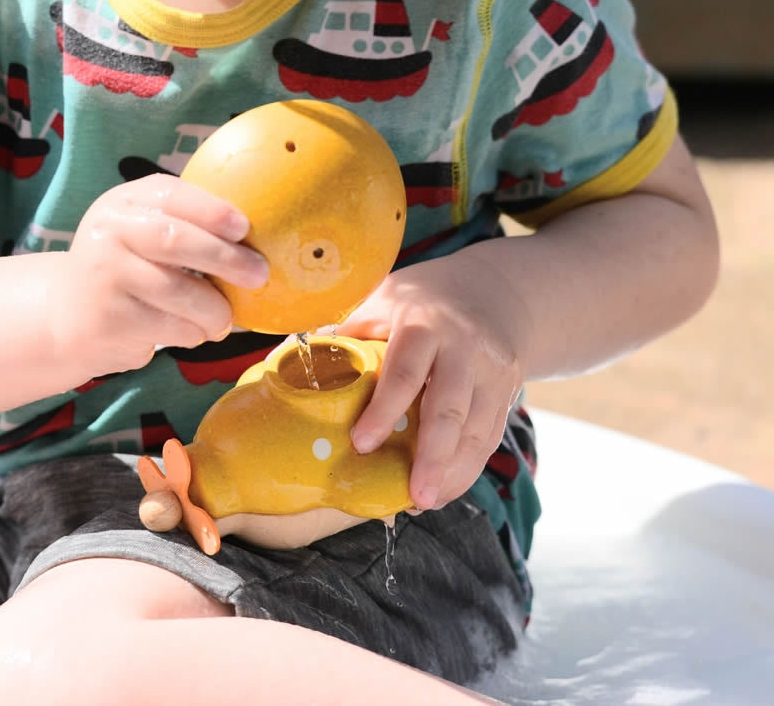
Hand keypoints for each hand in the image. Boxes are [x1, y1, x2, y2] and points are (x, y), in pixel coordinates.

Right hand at [47, 174, 268, 378]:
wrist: (68, 314)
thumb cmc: (127, 268)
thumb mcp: (144, 231)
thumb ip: (187, 224)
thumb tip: (257, 238)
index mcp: (124, 202)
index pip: (170, 195)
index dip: (211, 211)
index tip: (244, 227)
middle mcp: (108, 232)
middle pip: (175, 241)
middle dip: (225, 259)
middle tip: (259, 275)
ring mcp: (104, 276)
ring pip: (178, 292)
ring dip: (215, 309)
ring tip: (224, 319)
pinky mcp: (109, 319)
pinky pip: (170, 327)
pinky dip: (194, 333)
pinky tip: (194, 332)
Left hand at [336, 252, 531, 510]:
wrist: (494, 290)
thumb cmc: (420, 299)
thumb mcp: (380, 299)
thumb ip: (343, 331)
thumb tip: (283, 361)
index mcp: (423, 323)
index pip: (404, 371)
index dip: (383, 410)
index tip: (361, 443)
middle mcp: (464, 348)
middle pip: (450, 408)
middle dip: (432, 456)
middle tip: (412, 496)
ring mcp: (492, 372)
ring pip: (477, 430)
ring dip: (452, 472)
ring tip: (424, 502)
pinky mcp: (507, 393)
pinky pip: (490, 437)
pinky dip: (467, 468)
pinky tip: (443, 489)